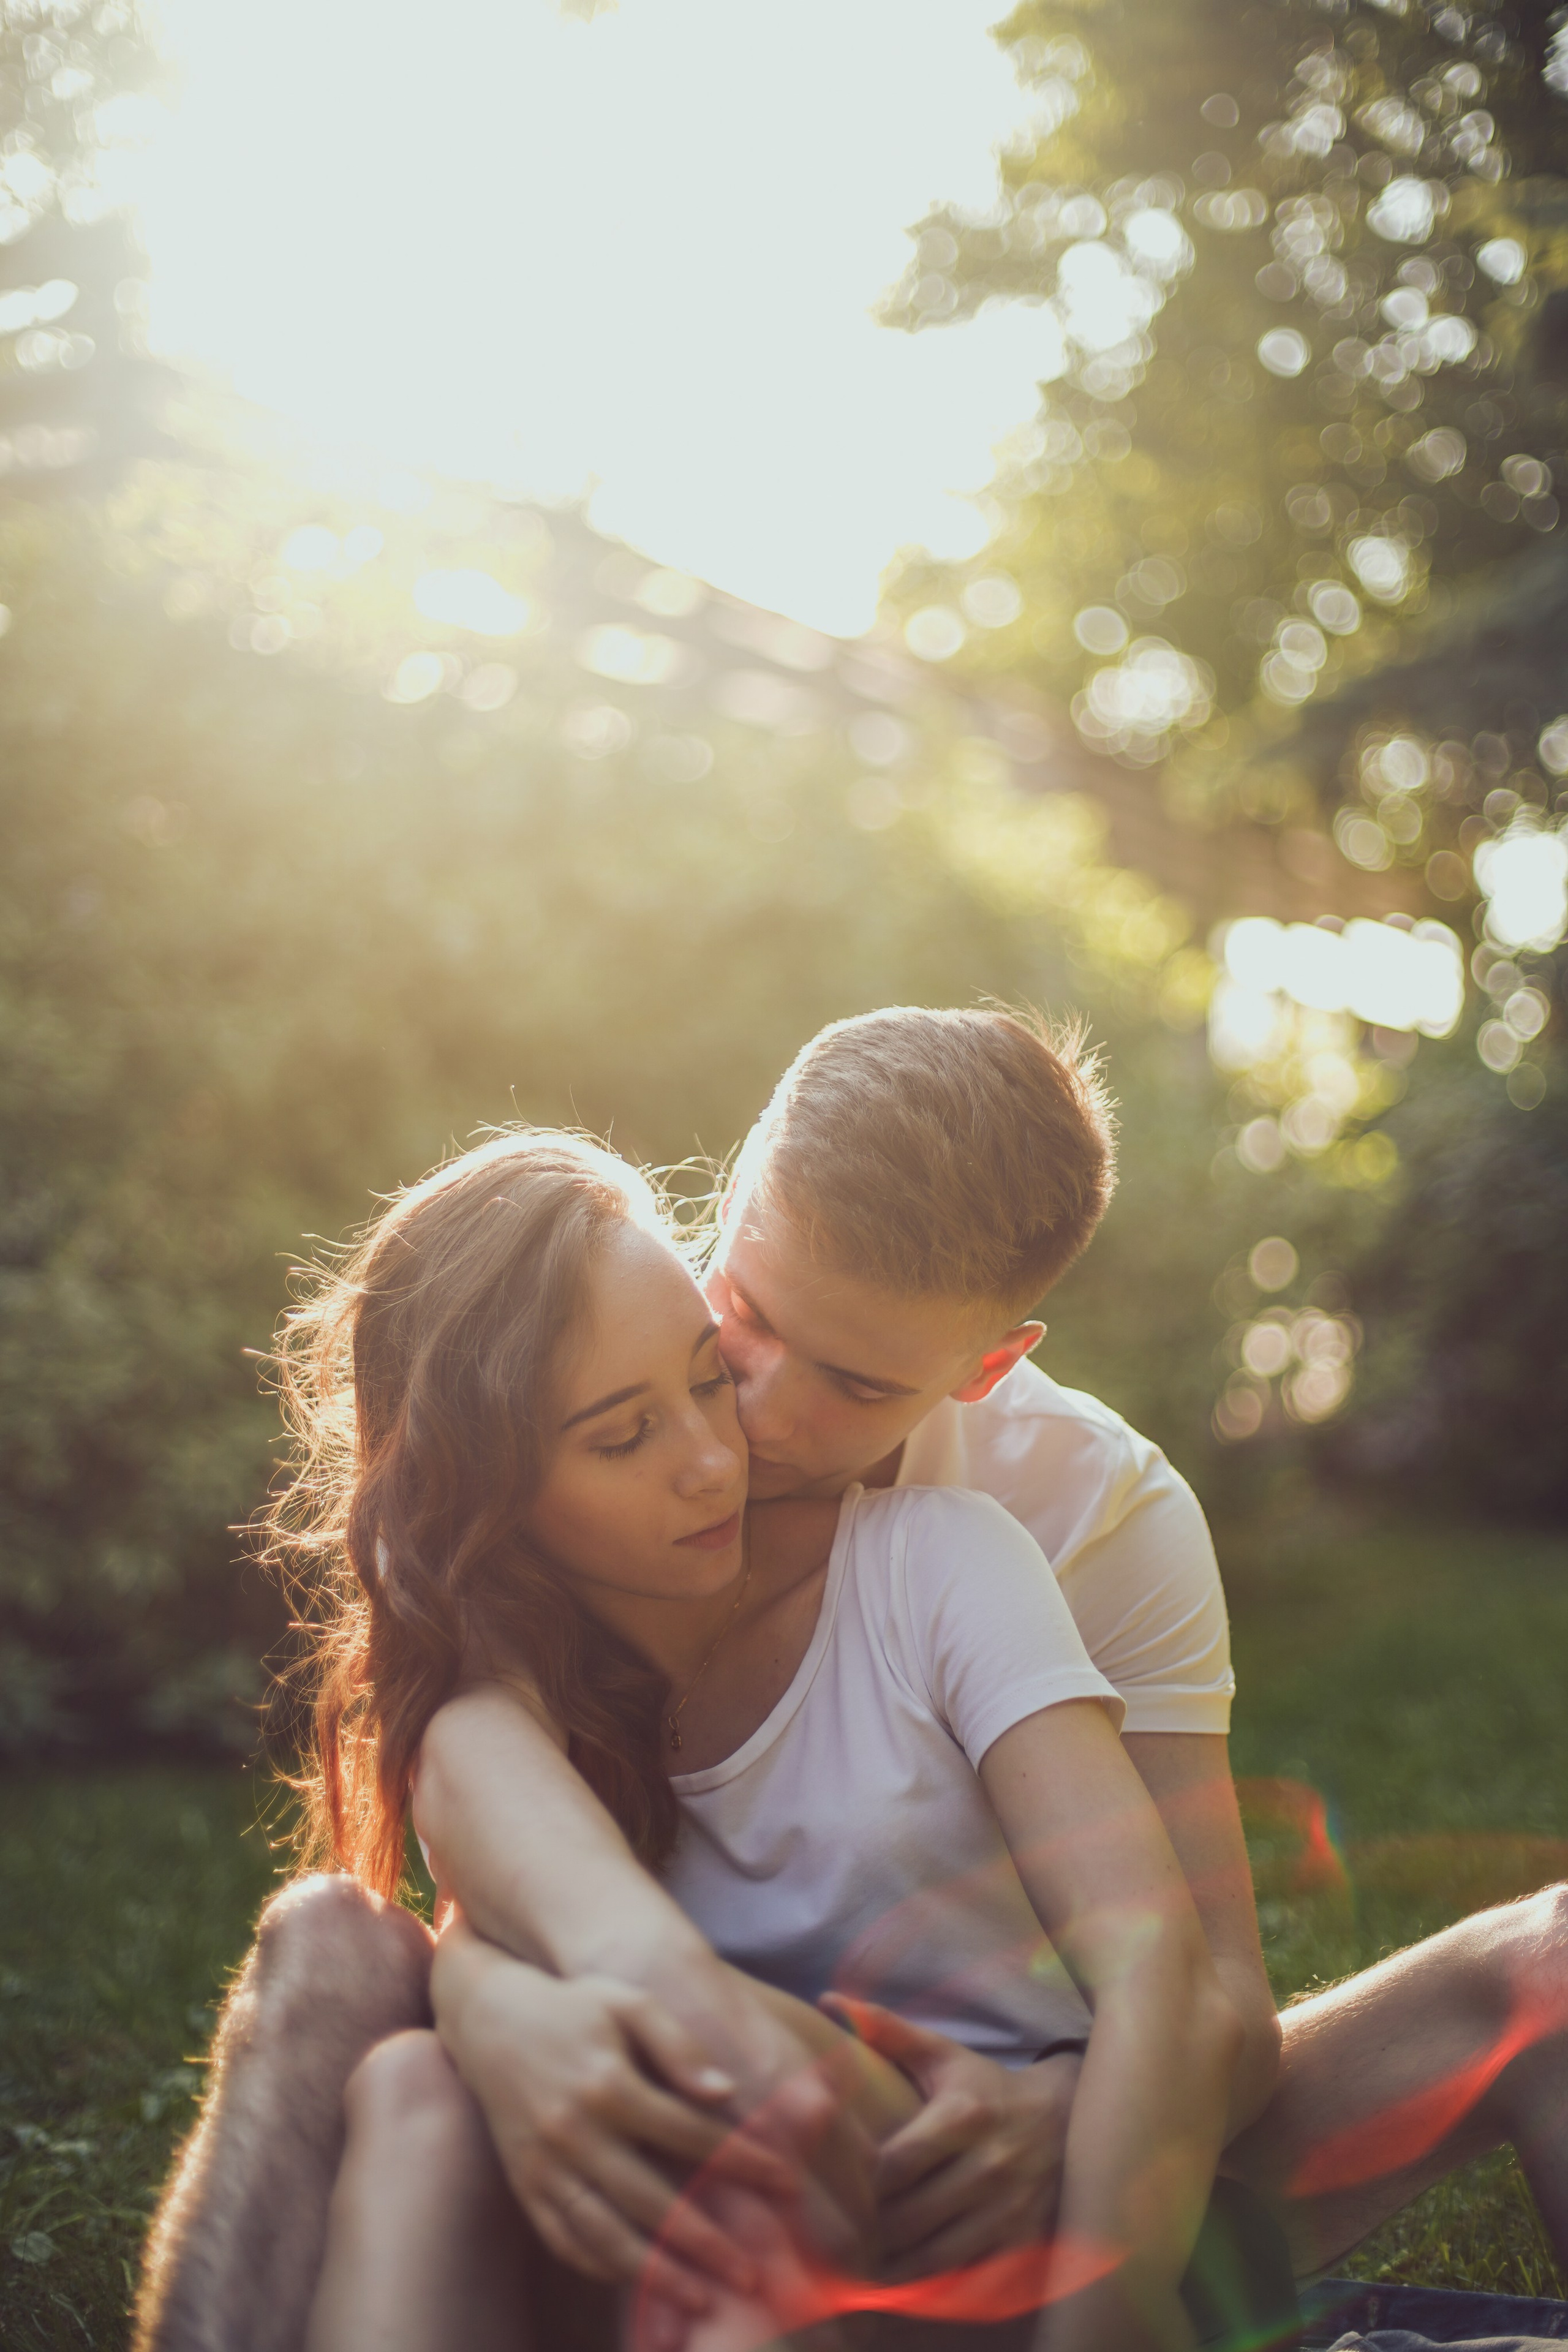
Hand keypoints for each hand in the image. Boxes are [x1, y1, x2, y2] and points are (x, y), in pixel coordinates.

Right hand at [436, 1939, 797, 2314]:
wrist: (490, 2018)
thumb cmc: (574, 2007)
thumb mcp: (629, 2001)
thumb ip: (677, 2044)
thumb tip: (723, 2093)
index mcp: (609, 2083)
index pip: (689, 2133)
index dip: (741, 2160)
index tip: (785, 2183)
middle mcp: (575, 2131)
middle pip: (650, 2199)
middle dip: (705, 2241)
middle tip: (750, 2274)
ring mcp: (545, 2164)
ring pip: (605, 2234)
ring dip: (655, 2273)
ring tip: (702, 2299)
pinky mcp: (525, 2184)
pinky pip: (564, 2237)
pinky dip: (599, 2266)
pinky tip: (637, 2282)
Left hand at [819, 1996, 1080, 2280]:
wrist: (1063, 2118)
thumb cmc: (985, 2086)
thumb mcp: (941, 2055)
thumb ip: (886, 2031)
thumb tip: (830, 2000)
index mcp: (963, 2116)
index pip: (893, 2166)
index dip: (858, 2185)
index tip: (836, 2189)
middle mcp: (988, 2165)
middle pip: (908, 2217)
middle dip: (870, 2232)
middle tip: (838, 2238)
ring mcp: (1008, 2208)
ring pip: (935, 2256)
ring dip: (894, 2266)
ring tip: (861, 2268)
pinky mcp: (1022, 2240)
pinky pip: (968, 2276)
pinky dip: (935, 2285)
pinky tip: (906, 2279)